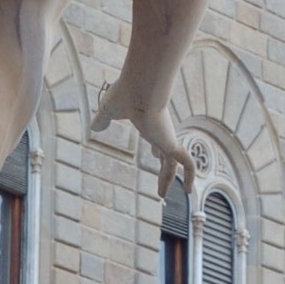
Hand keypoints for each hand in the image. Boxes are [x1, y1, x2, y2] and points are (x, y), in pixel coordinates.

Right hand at [93, 82, 193, 198]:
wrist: (138, 89)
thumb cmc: (124, 94)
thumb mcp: (107, 110)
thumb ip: (102, 119)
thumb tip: (94, 127)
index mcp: (148, 122)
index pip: (155, 137)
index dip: (156, 147)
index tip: (155, 155)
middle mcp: (160, 131)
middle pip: (165, 152)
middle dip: (163, 166)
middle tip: (163, 178)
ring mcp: (167, 138)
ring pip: (171, 163)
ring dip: (167, 179)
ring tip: (162, 195)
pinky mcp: (172, 144)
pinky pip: (187, 164)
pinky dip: (190, 176)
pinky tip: (190, 191)